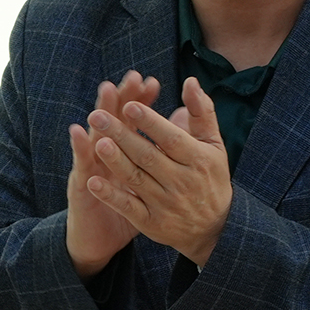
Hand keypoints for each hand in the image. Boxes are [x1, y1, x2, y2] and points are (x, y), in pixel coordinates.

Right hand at [66, 73, 161, 277]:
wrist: (99, 240)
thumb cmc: (126, 209)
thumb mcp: (148, 183)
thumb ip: (162, 154)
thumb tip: (180, 125)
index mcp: (123, 152)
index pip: (133, 120)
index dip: (141, 101)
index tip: (150, 82)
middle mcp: (105, 154)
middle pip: (114, 121)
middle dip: (122, 99)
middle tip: (129, 77)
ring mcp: (91, 167)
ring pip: (96, 136)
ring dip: (101, 115)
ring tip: (105, 92)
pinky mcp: (80, 184)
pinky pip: (81, 166)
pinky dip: (79, 148)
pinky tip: (79, 132)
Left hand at [85, 77, 233, 265]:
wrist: (216, 228)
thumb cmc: (211, 177)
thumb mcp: (214, 145)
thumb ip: (202, 112)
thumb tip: (189, 81)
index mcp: (198, 159)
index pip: (171, 138)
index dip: (150, 122)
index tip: (129, 104)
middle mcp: (182, 182)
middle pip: (148, 156)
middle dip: (122, 135)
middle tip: (97, 115)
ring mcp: (166, 203)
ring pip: (136, 179)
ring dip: (115, 161)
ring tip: (96, 142)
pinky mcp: (152, 223)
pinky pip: (129, 208)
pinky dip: (111, 196)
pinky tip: (92, 182)